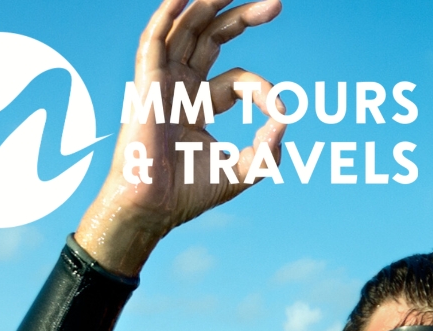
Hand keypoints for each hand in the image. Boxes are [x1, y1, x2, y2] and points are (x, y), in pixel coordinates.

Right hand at [75, 0, 286, 275]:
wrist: (154, 207)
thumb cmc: (189, 193)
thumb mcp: (244, 171)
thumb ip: (269, 148)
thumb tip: (286, 119)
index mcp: (200, 103)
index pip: (241, 81)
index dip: (266, 91)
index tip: (282, 111)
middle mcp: (180, 85)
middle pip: (211, 38)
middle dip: (242, 18)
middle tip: (278, 4)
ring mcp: (162, 81)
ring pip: (185, 30)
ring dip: (208, 4)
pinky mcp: (146, 83)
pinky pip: (153, 40)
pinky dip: (167, 16)